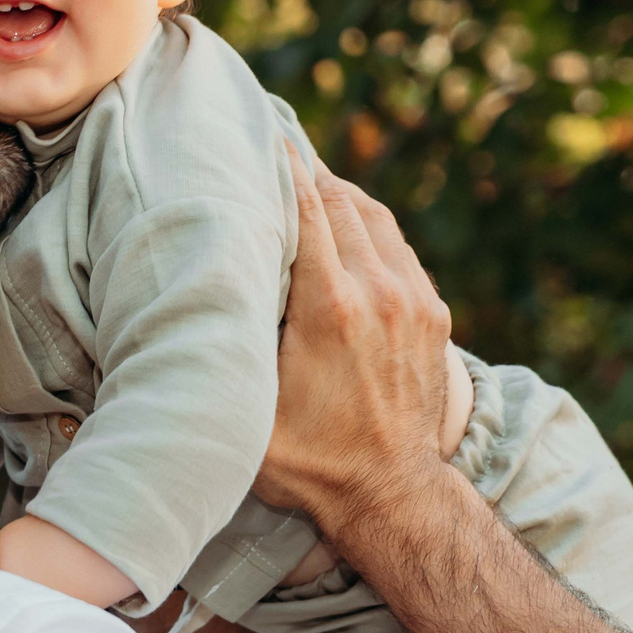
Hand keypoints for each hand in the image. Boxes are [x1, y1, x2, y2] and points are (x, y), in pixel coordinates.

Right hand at [255, 152, 456, 533]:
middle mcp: (380, 293)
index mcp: (331, 307)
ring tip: (310, 185)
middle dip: (309, 174)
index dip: (283, 167)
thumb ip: (231, 348)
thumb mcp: (250, 407)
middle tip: (278, 153)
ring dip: (343, 197)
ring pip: (377, 219)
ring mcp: (415, 302)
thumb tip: (198, 299)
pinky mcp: (434, 315)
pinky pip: (400, 249)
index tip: (264, 137)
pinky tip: (348, 230)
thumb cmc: (309, 461)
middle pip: (343, 203)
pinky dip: (371, 229)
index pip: (308, 209)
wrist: (391, 494)